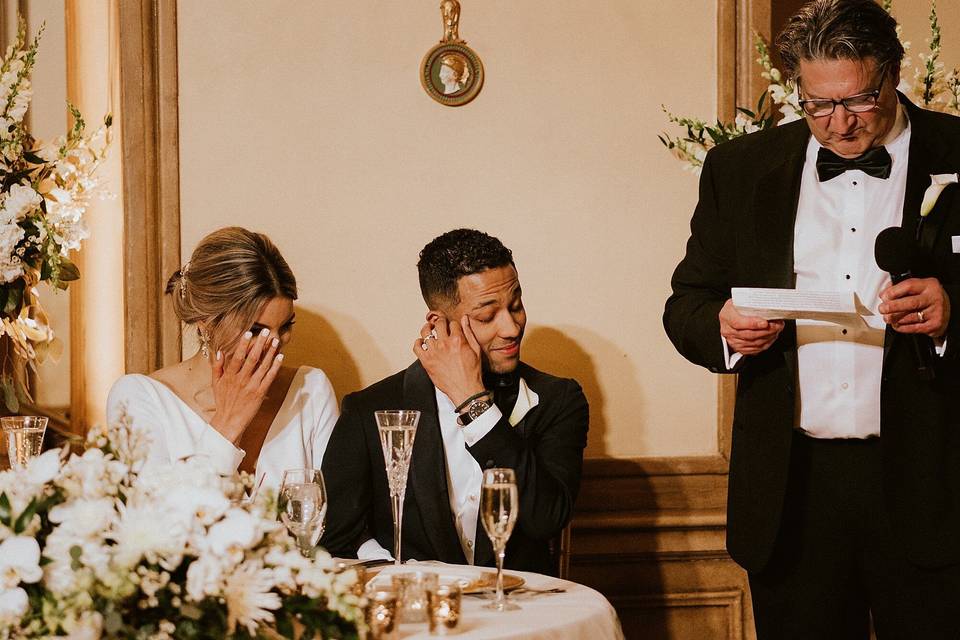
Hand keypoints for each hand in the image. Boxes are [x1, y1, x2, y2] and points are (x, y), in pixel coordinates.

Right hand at [209, 328, 283, 443]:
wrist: (229, 421)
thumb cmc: (223, 401)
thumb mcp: (215, 383)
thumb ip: (217, 367)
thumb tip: (219, 351)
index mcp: (229, 376)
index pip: (237, 357)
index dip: (244, 345)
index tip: (249, 333)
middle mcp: (241, 380)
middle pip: (252, 359)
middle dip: (260, 344)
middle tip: (266, 331)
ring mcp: (251, 386)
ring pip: (263, 366)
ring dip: (270, 352)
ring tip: (275, 340)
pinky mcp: (260, 393)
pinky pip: (270, 377)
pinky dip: (275, 366)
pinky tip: (280, 357)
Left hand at [412, 315, 484, 406]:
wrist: (465, 389)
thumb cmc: (472, 372)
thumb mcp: (476, 350)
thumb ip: (469, 332)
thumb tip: (465, 318)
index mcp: (458, 340)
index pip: (452, 323)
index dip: (453, 325)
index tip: (452, 328)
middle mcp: (444, 344)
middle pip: (438, 323)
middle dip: (440, 321)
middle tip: (439, 323)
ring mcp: (434, 352)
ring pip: (425, 332)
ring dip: (427, 328)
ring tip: (429, 329)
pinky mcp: (426, 361)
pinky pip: (417, 347)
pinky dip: (418, 342)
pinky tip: (422, 343)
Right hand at [719, 298, 784, 355]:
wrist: (731, 316)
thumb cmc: (736, 307)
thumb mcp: (740, 301)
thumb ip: (751, 304)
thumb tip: (768, 306)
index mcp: (726, 316)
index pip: (738, 323)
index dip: (753, 324)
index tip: (765, 323)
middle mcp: (727, 330)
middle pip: (748, 334)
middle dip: (766, 331)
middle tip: (777, 325)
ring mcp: (732, 340)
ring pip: (754, 343)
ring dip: (768, 337)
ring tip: (777, 330)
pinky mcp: (739, 348)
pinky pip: (755, 349)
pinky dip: (766, 344)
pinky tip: (771, 337)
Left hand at [879, 277, 950, 337]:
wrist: (949, 311)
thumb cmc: (928, 298)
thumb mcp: (919, 287)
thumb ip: (901, 287)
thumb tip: (884, 293)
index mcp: (929, 285)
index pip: (908, 286)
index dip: (892, 292)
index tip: (883, 296)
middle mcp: (934, 298)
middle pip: (909, 303)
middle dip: (891, 307)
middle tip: (882, 309)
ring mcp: (935, 313)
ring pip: (908, 317)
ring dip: (893, 319)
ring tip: (888, 317)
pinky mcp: (934, 325)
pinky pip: (912, 328)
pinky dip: (900, 327)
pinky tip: (897, 324)